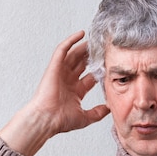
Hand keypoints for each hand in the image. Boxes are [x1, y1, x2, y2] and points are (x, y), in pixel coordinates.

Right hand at [0, 31, 109, 155]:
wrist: (46, 119)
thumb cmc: (60, 121)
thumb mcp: (85, 118)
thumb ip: (97, 113)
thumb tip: (109, 108)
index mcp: (74, 92)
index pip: (89, 77)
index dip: (99, 70)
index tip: (110, 64)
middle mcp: (67, 81)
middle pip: (82, 64)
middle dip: (92, 56)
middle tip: (103, 48)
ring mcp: (60, 73)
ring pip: (74, 55)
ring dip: (84, 47)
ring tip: (95, 39)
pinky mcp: (54, 67)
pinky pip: (62, 50)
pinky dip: (70, 41)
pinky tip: (81, 34)